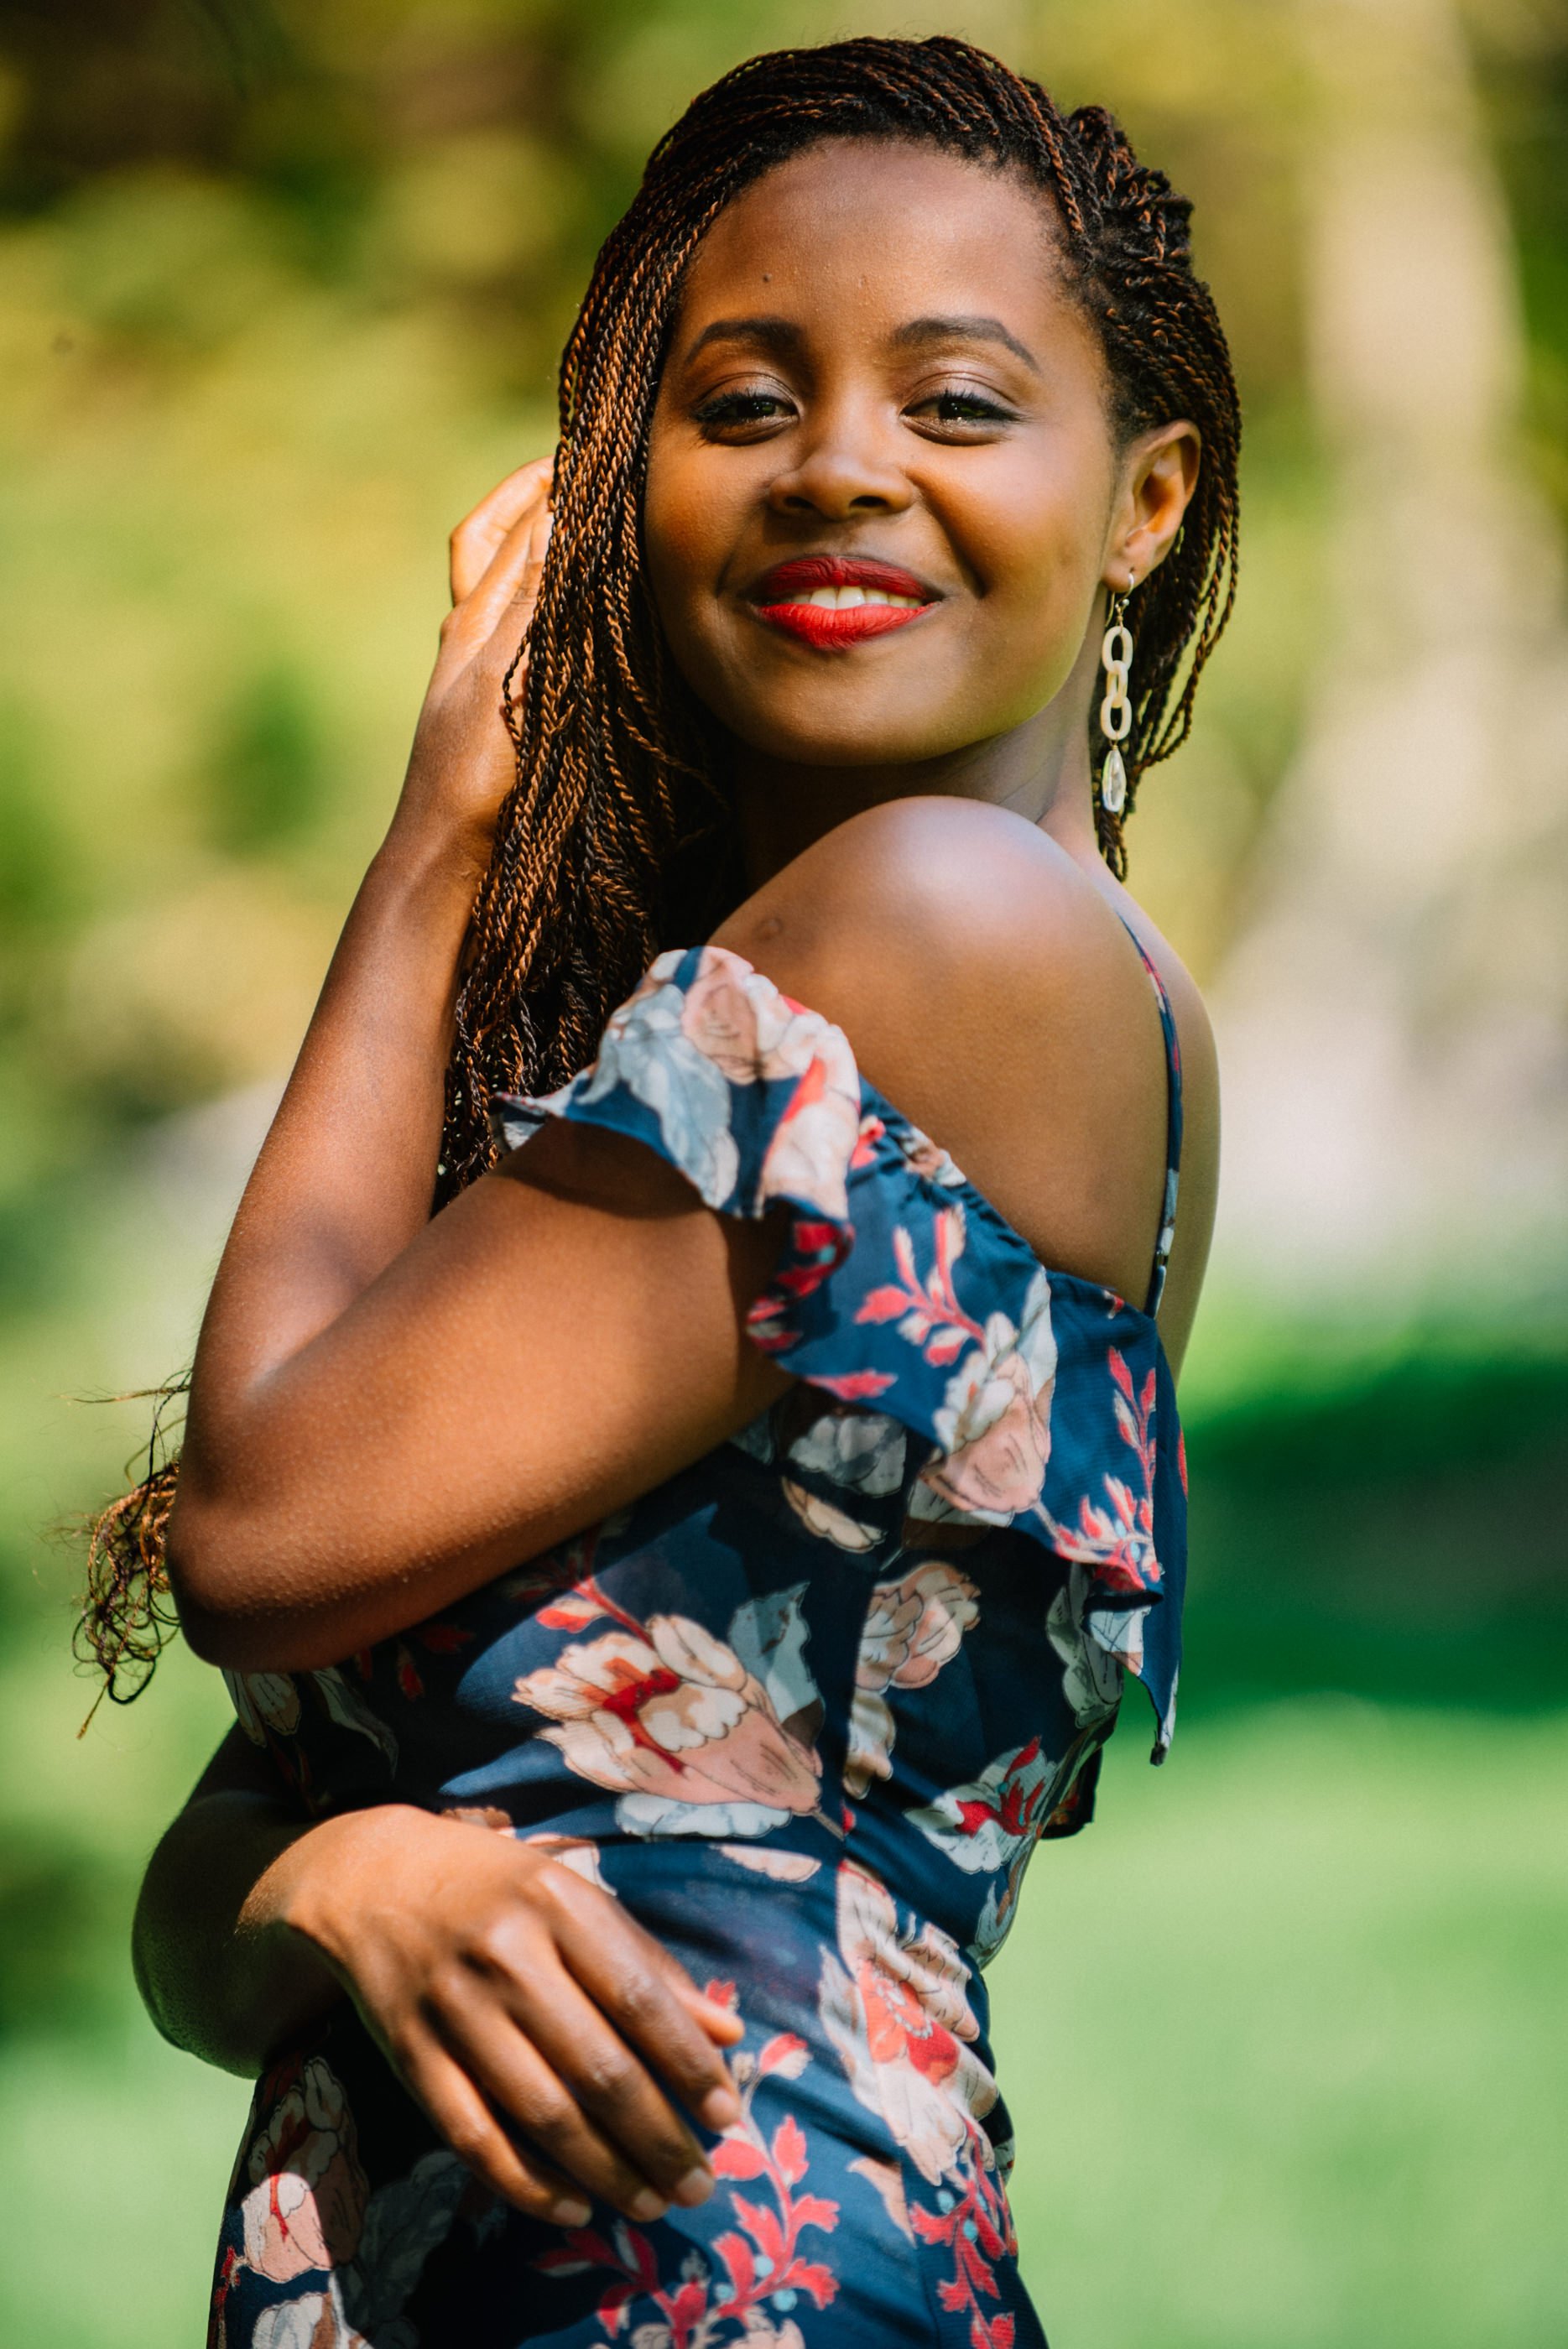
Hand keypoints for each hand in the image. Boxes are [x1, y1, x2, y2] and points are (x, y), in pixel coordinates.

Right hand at [279, 1804, 744, 2227]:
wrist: (374, 1878)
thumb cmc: (499, 1890)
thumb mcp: (577, 1900)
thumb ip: (649, 1965)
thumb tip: (728, 2034)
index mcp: (559, 1904)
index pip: (639, 1998)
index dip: (688, 2065)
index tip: (727, 2117)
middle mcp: (507, 1955)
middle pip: (596, 2067)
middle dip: (657, 2138)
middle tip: (699, 2186)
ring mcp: (454, 2008)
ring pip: (541, 2113)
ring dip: (606, 2171)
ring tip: (652, 2204)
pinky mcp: (411, 2055)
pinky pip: (473, 2137)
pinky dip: (526, 2183)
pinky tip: (573, 2205)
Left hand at [392, 457, 553, 875]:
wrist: (448, 852)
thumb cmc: (475, 770)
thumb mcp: (506, 673)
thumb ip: (532, 598)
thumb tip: (555, 516)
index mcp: (468, 622)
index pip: (498, 531)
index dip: (532, 486)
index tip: (577, 453)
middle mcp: (470, 640)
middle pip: (492, 549)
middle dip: (531, 505)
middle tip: (579, 476)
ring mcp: (480, 675)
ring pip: (507, 592)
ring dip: (540, 554)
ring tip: (585, 529)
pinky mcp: (498, 711)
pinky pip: (522, 640)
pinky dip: (546, 611)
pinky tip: (576, 619)